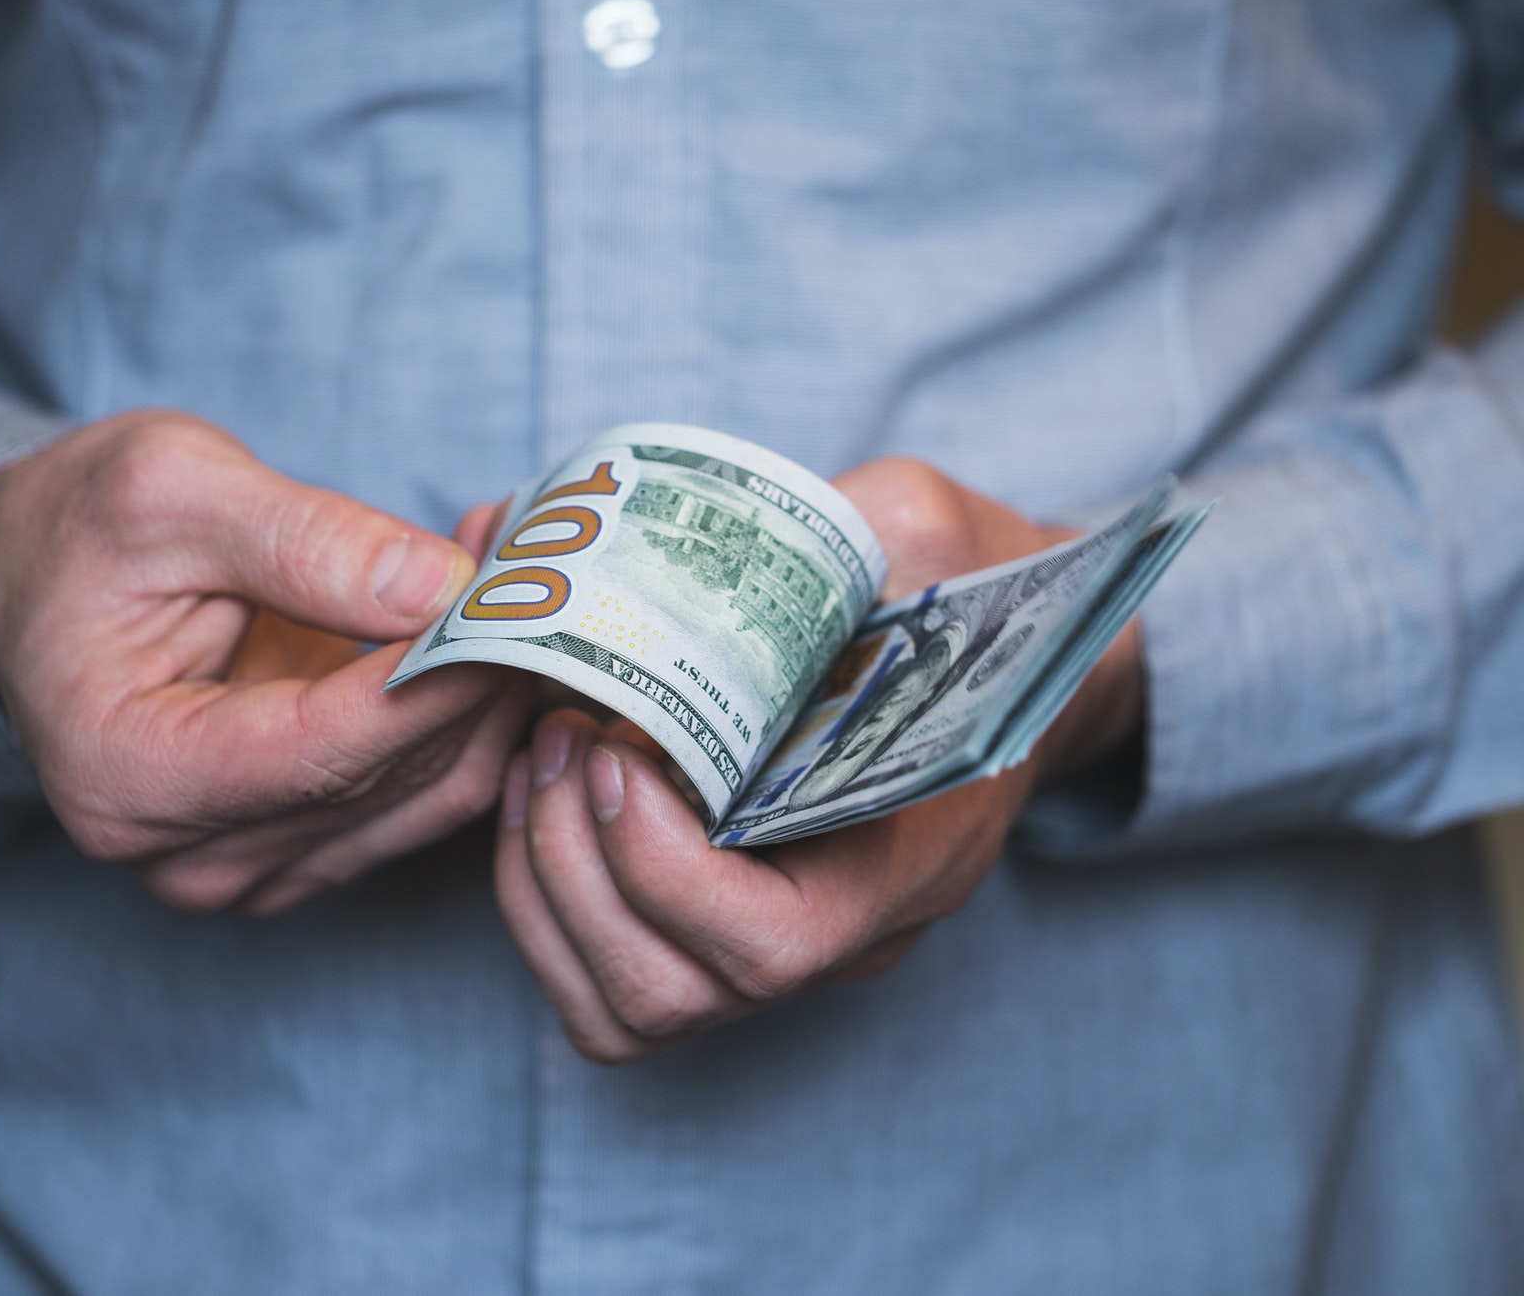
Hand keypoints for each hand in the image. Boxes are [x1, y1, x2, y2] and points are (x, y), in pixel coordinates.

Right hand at [0, 409, 532, 913]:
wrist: (34, 580)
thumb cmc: (78, 528)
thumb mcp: (169, 488)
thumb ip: (304, 540)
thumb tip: (441, 585)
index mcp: (127, 774)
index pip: (322, 753)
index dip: (437, 682)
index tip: (522, 604)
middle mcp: (184, 853)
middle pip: (385, 785)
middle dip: (482, 674)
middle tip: (551, 567)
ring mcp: (243, 866)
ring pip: (422, 801)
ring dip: (489, 694)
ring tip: (522, 577)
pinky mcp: (294, 849)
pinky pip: (415, 797)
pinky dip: (464, 715)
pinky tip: (484, 625)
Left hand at [494, 457, 1144, 1060]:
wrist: (998, 653)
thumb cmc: (954, 585)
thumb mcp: (911, 527)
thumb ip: (822, 534)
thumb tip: (677, 532)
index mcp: (908, 855)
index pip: (772, 942)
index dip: (661, 865)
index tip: (616, 745)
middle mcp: (844, 937)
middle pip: (670, 993)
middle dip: (575, 862)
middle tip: (558, 732)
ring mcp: (779, 954)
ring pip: (623, 1012)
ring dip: (542, 887)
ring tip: (540, 757)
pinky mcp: (719, 940)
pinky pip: (605, 993)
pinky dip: (542, 907)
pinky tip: (541, 795)